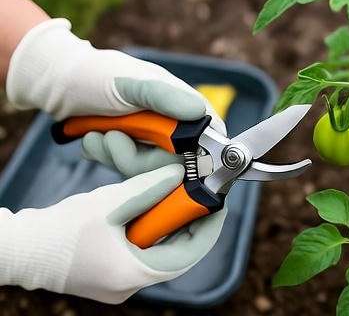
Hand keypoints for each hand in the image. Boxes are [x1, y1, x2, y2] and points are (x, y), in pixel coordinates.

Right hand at [0, 164, 226, 303]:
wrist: (18, 249)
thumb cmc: (58, 231)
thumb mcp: (110, 203)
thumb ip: (149, 189)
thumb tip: (180, 174)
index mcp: (136, 275)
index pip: (192, 253)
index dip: (209, 225)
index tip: (218, 201)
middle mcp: (131, 284)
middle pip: (178, 252)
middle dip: (190, 222)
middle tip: (200, 194)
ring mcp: (119, 282)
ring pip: (160, 251)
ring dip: (169, 224)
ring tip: (179, 196)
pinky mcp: (108, 273)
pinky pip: (142, 252)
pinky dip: (149, 230)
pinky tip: (151, 207)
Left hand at [5, 19, 223, 175]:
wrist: (60, 83)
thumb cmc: (98, 76)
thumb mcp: (131, 84)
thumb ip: (165, 98)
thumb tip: (200, 114)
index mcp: (185, 106)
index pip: (207, 140)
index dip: (190, 156)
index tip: (160, 157)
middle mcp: (175, 125)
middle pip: (173, 165)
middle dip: (135, 158)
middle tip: (112, 138)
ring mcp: (153, 140)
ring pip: (147, 172)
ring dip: (115, 156)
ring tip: (96, 136)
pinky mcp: (133, 151)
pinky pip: (126, 172)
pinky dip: (106, 157)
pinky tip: (92, 140)